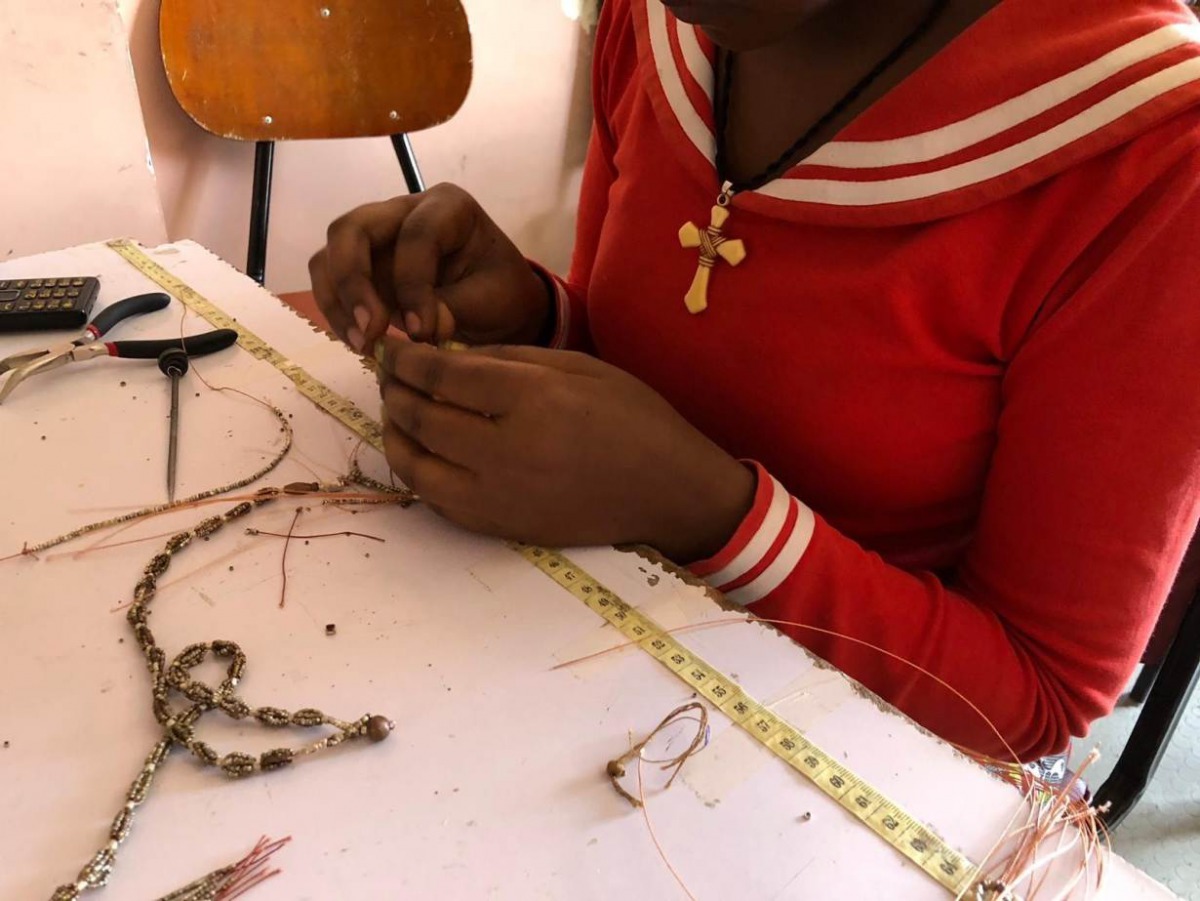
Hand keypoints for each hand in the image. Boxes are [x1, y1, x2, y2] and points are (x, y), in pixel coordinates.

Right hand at [309, 184, 551, 351]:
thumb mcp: (492, 300)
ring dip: (337, 301)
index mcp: (448, 207)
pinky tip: (359, 341)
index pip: (416, 234)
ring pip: (330, 254)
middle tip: (368, 330)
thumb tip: (419, 329)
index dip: (413, 283)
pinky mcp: (361, 267)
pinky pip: (330, 281)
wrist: (498, 306)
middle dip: (352, 281)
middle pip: (352, 229)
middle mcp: (403, 211)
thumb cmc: (500, 294)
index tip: (421, 331)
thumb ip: (455, 309)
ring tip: (361, 344)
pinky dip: (336, 312)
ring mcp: (377, 238)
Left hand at [377, 339, 755, 562]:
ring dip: (396, 434)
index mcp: (532, 400)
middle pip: (421, 418)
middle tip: (391, 375)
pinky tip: (423, 452)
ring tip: (398, 413)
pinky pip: (436, 500)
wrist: (668, 493)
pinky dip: (418, 472)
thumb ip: (509, 360)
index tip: (393, 347)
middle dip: (395, 391)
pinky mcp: (499, 527)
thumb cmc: (634, 419)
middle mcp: (506, 451)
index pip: (442, 376)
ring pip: (416, 465)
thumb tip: (447, 356)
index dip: (408, 359)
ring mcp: (499, 497)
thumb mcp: (579, 367)